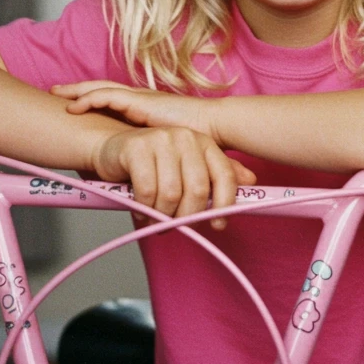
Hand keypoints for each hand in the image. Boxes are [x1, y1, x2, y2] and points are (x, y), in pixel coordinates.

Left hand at [53, 81, 217, 140]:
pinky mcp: (141, 102)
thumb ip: (152, 156)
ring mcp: (140, 99)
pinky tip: (75, 106)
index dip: (91, 99)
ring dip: (78, 91)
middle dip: (77, 90)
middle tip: (55, 91)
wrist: (213, 129)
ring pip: (100, 89)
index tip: (72, 103)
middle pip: (101, 89)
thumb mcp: (165, 149)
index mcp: (144, 109)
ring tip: (57, 94)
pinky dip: (90, 99)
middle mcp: (140, 100)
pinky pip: (109, 97)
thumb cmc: (196, 141)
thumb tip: (140, 175)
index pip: (112, 99)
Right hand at [92, 126, 255, 224]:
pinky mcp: (136, 147)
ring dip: (162, 216)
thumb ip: (216, 174)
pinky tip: (141, 210)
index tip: (218, 225)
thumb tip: (251, 181)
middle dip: (187, 216)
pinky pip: (147, 191)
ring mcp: (160, 139)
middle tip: (175, 226)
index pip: (224, 175)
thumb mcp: (187, 167)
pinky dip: (144, 208)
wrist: (112, 149)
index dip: (225, 204)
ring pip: (171, 194)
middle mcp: (185, 137)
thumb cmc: (153, 162)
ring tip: (154, 219)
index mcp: (203, 142)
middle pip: (198, 190)